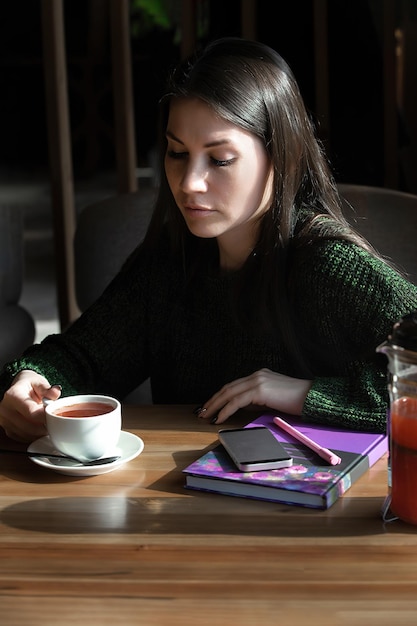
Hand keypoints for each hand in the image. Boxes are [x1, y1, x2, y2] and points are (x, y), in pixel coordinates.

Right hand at [0, 370, 61, 441]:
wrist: (19, 389)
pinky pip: (24, 438)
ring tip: (48, 422)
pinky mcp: (8, 430)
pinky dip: (34, 435)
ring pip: (27, 434)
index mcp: (13, 395)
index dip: (45, 416)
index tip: (55, 416)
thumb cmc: (29, 385)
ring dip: (40, 432)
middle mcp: (5, 409)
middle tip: (55, 421)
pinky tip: (40, 427)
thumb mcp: (39, 382)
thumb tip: (55, 392)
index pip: (31, 412)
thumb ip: (48, 389)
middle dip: (45, 425)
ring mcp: (5, 421)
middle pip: (29, 426)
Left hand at [197, 368, 311, 424]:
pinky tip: (219, 419)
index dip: (219, 396)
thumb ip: (256, 401)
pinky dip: (225, 410)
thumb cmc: (296, 402)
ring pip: (229, 393)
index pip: (234, 385)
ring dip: (215, 405)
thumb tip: (241, 408)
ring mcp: (258, 380)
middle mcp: (256, 375)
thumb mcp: (272, 399)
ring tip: (206, 416)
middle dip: (212, 400)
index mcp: (260, 376)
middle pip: (228, 387)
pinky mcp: (260, 389)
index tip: (210, 406)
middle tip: (201, 412)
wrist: (312, 398)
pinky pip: (237, 401)